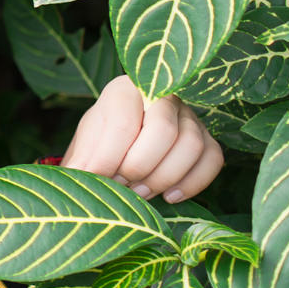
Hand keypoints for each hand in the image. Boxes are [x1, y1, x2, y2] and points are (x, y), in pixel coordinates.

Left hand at [60, 75, 223, 203]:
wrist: (121, 149)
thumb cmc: (102, 144)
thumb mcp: (85, 148)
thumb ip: (82, 160)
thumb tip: (76, 177)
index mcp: (125, 90)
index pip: (123, 119)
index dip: (110, 155)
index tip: (98, 177)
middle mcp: (163, 97)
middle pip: (163, 129)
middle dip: (139, 166)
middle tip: (121, 185)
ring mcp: (189, 117)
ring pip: (192, 144)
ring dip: (164, 177)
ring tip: (140, 193)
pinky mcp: (208, 139)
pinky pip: (213, 159)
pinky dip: (193, 183)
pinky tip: (169, 197)